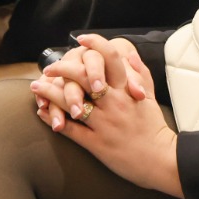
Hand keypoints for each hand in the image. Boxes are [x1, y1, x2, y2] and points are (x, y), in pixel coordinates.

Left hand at [34, 43, 181, 196]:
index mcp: (127, 89)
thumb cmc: (153, 127)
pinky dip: (55, 119)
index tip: (80, 39)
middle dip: (62, 68)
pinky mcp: (98, 143)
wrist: (161, 159)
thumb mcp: (150, 95)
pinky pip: (71, 129)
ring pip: (72, 102)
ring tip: (36, 87)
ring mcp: (105, 123)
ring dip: (51, 93)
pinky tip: (43, 113)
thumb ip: (139, 73)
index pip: (111, 58)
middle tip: (49, 67)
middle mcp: (115, 103)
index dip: (95, 45)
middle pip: (84, 77)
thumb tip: (129, 54)